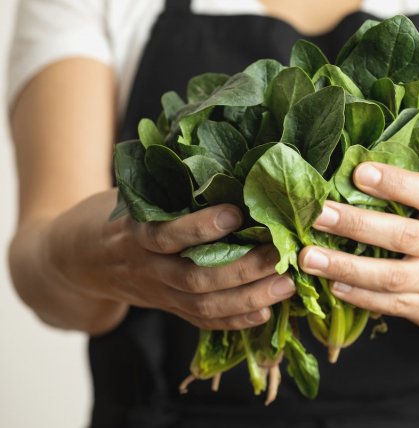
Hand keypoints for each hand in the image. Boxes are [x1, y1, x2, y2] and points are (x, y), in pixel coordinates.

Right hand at [47, 190, 295, 331]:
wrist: (77, 261)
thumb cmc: (115, 216)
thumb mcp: (131, 194)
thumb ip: (168, 184)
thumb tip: (221, 148)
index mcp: (135, 233)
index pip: (166, 235)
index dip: (200, 228)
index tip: (236, 214)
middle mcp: (147, 268)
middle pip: (195, 277)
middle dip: (242, 268)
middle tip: (280, 253)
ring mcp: (159, 293)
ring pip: (204, 304)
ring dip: (248, 297)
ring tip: (286, 283)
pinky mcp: (168, 308)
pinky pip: (202, 320)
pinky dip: (234, 320)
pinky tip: (265, 313)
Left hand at [299, 163, 418, 331]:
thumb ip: (407, 193)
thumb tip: (349, 168)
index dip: (396, 183)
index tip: (359, 172)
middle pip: (403, 236)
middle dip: (356, 224)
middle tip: (318, 214)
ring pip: (390, 276)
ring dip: (345, 266)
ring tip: (309, 257)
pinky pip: (387, 304)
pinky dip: (357, 295)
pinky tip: (330, 284)